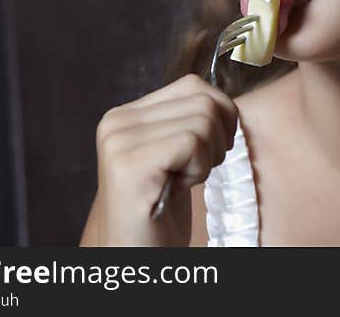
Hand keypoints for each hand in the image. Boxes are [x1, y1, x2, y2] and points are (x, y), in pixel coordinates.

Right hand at [93, 73, 237, 245]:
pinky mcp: (129, 165)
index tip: (212, 148)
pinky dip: (199, 168)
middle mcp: (116, 121)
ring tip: (182, 179)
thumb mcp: (175, 153)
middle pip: (203, 100)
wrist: (136, 254)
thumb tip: (223, 100)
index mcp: (126, 114)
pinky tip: (178, 187)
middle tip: (196, 169)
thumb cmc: (161, 209)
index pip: (193, 84)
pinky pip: (191, 143)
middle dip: (217, 137)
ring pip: (203, 120)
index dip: (220, 114)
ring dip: (207, 156)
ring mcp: (119, 141)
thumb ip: (188, 119)